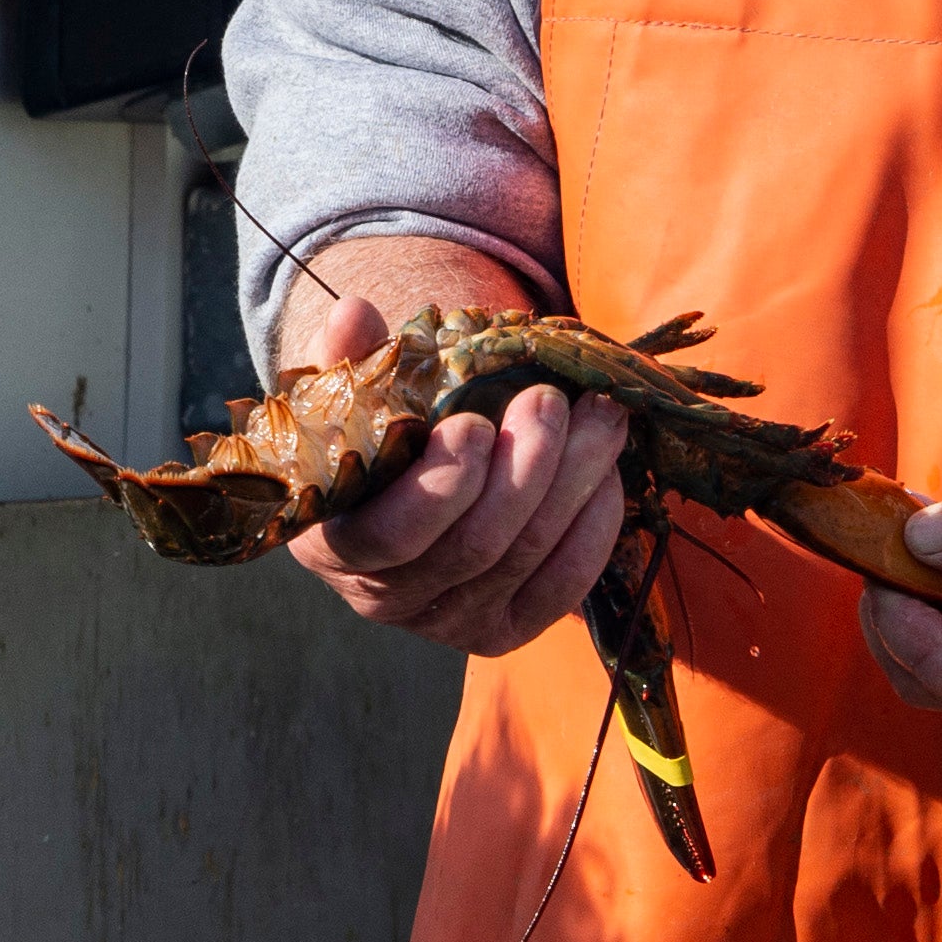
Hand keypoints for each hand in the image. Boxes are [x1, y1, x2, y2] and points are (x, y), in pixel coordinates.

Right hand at [289, 377, 631, 659]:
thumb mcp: (351, 400)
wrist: (406, 496)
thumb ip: (349, 360)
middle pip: (475, 546)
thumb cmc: (373, 439)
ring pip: (527, 557)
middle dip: (527, 468)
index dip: (440, 486)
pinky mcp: (507, 629)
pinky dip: (593, 528)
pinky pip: (564, 587)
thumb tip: (355, 312)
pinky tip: (607, 474)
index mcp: (334, 546)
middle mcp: (389, 600)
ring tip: (601, 415)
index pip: (391, 536)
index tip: (473, 424)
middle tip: (552, 400)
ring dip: (572, 482)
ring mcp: (452, 624)